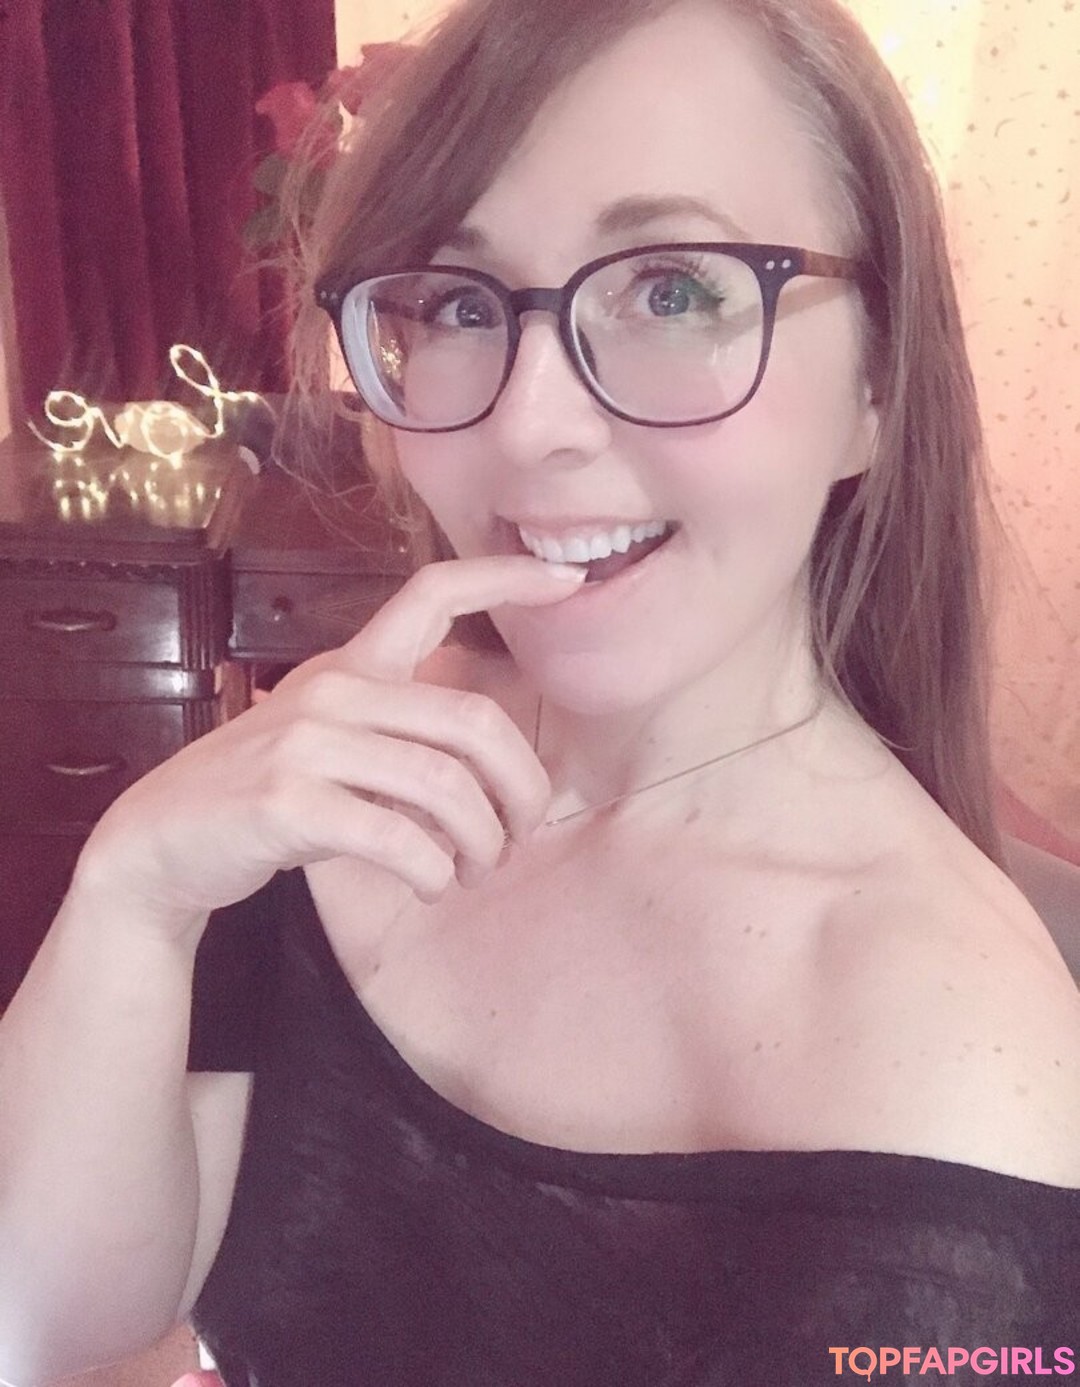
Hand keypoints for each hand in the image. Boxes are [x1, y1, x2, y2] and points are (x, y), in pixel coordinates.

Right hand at [74, 557, 584, 941]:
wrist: (160, 843)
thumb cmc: (266, 796)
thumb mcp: (333, 747)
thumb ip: (404, 745)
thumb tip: (496, 786)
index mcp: (351, 667)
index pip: (433, 592)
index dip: (506, 578)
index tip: (570, 577)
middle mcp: (333, 690)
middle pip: (473, 720)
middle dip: (520, 786)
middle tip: (520, 834)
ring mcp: (306, 742)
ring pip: (444, 784)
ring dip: (481, 840)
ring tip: (475, 869)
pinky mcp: (287, 802)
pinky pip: (397, 836)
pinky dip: (432, 869)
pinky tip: (431, 884)